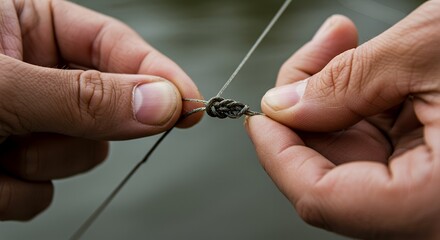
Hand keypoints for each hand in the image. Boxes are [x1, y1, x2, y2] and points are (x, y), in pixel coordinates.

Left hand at [0, 0, 200, 219]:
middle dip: (81, 129)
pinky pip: (43, 191)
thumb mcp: (5, 86)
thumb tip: (162, 103)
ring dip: (42, 163)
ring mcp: (27, 121)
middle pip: (104, 106)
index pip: (113, 43)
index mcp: (27, 26)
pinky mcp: (13, 163)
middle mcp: (34, 74)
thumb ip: (84, 96)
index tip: (192, 104)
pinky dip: (16, 193)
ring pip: (80, 154)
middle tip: (50, 129)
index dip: (157, 72)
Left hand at [247, 1, 439, 238]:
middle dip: (308, 105)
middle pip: (330, 172)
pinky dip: (364, 101)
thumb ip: (346, 82)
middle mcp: (435, 212)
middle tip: (319, 49)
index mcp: (438, 203)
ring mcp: (434, 191)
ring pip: (351, 154)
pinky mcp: (436, 168)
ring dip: (336, 94)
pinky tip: (370, 63)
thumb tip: (283, 107)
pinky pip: (379, 143)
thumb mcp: (432, 49)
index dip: (278, 152)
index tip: (263, 111)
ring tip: (343, 41)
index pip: (320, 199)